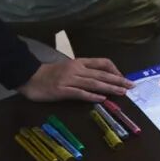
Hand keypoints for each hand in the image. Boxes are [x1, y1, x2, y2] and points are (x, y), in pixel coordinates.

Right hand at [18, 58, 132, 101]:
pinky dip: (91, 96)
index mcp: (79, 62)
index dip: (115, 70)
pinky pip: (79, 93)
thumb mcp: (69, 68)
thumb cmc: (50, 73)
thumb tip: (103, 79)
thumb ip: (84, 71)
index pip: (102, 62)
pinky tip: (102, 98)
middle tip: (131, 85)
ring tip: (122, 92)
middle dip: (118, 80)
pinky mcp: (61, 90)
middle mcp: (77, 69)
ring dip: (110, 88)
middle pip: (102, 74)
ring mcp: (69, 80)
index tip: (123, 77)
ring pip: (94, 83)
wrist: (28, 76)